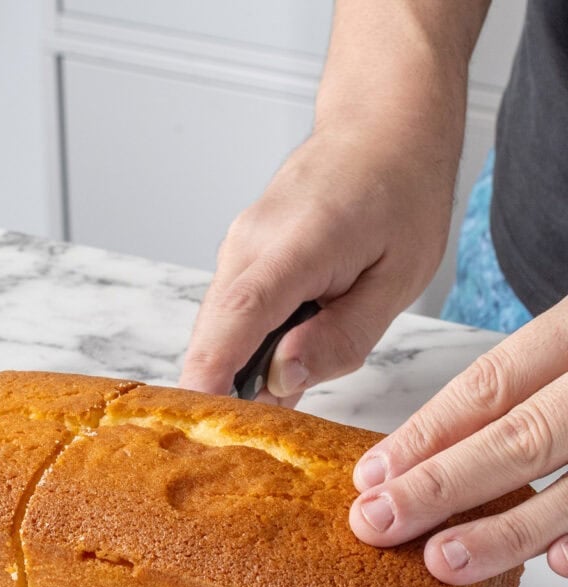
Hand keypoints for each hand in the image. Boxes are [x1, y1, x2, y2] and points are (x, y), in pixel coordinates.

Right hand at [179, 128, 455, 404]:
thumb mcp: (398, 278)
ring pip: (220, 330)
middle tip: (242, 450)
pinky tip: (275, 373)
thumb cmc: (401, 194)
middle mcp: (248, 245)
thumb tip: (282, 380)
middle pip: (214, 336)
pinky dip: (245, 350)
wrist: (382, 124)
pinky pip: (233, 316)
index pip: (235, 321)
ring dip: (236, 374)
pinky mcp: (241, 257)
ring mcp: (238, 249)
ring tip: (265, 419)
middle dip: (220, 393)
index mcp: (294, 246)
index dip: (211, 379)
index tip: (198, 428)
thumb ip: (342, 336)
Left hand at [349, 298, 567, 583]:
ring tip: (444, 559)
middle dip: (444, 484)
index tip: (370, 475)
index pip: (490, 385)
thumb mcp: (566, 349)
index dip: (427, 433)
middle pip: (522, 434)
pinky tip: (561, 566)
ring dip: (510, 528)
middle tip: (378, 522)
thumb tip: (420, 459)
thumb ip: (519, 391)